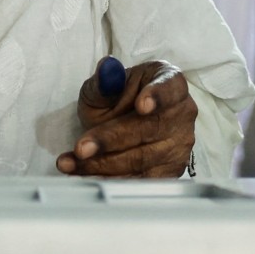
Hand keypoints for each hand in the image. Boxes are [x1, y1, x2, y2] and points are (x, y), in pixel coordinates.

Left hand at [58, 59, 194, 177]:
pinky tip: (85, 177)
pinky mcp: (170, 172)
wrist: (121, 124)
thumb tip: (105, 72)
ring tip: (72, 163)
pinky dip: (110, 181)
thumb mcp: (104, 88)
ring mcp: (179, 145)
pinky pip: (140, 181)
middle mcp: (182, 114)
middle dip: (111, 140)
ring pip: (142, 160)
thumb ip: (104, 83)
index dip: (158, 96)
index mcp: (171, 83)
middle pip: (150, 129)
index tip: (141, 105)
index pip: (171, 88)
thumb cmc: (116, 101)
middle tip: (81, 147)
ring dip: (103, 164)